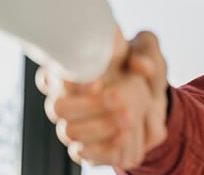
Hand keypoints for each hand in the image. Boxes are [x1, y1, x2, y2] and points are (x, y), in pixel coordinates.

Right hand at [37, 30, 168, 167]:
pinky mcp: (86, 146)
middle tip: (120, 100)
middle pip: (56, 107)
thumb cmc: (140, 65)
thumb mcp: (147, 49)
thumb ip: (145, 50)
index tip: (97, 84)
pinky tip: (124, 137)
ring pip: (69, 132)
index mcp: (73, 68)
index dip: (67, 80)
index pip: (49, 76)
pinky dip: (104, 148)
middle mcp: (66, 97)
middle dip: (88, 106)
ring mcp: (73, 123)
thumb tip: (143, 66)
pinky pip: (83, 153)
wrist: (154, 96)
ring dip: (100, 127)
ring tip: (130, 117)